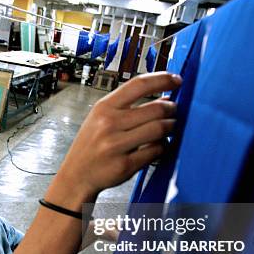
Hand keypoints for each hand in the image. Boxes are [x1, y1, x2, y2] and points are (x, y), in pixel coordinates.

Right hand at [57, 72, 180, 195]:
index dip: (162, 79)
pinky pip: (155, 151)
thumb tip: (164, 98)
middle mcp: (109, 124)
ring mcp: (116, 146)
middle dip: (171, 108)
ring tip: (169, 127)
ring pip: (159, 129)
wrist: (77, 174)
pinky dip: (163, 146)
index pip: (138, 84)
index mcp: (104, 107)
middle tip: (173, 110)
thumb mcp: (101, 118)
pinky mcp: (125, 165)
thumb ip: (128, 107)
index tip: (176, 79)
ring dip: (171, 127)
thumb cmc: (91, 144)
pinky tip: (159, 145)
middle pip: (155, 109)